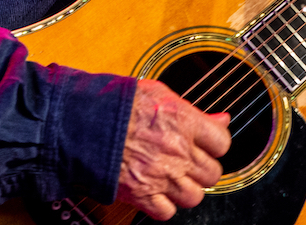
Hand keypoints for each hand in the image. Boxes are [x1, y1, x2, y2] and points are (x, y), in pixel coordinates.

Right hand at [116, 78, 231, 219]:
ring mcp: (161, 175)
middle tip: (189, 161)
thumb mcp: (160, 93)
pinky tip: (157, 191)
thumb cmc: (116, 104)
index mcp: (183, 122)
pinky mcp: (142, 195)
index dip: (215, 144)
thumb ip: (194, 110)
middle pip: (212, 173)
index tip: (207, 144)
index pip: (222, 143)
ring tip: (174, 177)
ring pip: (194, 196)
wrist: (82, 122)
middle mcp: (177, 151)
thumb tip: (222, 119)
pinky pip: (167, 212)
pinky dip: (164, 206)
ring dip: (186, 188)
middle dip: (202, 168)